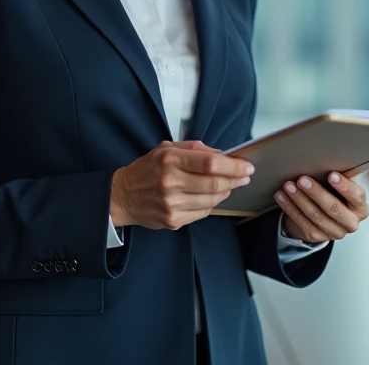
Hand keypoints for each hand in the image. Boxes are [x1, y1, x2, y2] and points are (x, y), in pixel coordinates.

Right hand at [110, 141, 251, 230]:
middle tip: (244, 176)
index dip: (233, 166)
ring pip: (212, 201)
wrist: (122, 196)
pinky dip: (212, 204)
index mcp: (170, 160)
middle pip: (215, 184)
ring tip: (229, 185)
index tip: (246, 166)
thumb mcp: (166, 148)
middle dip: (235, 180)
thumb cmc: (147, 169)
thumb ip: (195, 149)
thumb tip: (222, 154)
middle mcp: (170, 182)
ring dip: (226, 193)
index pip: (210, 163)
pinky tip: (211, 197)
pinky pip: (203, 213)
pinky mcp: (173, 220)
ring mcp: (171, 204)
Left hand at [276, 170, 368, 243]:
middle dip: (316, 192)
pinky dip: (290, 207)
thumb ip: (339, 176)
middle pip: (333, 208)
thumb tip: (328, 158)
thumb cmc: (333, 193)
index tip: (331, 175)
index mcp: (360, 207)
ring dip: (299, 199)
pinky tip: (282, 196)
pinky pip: (302, 222)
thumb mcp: (340, 185)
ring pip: (315, 216)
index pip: (357, 196)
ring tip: (288, 186)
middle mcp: (351, 222)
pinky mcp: (317, 236)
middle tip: (303, 179)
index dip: (344, 186)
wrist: (322, 213)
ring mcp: (334, 232)